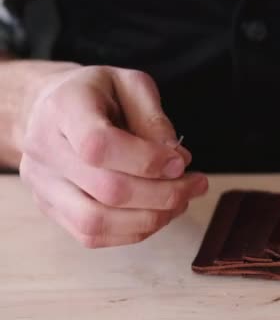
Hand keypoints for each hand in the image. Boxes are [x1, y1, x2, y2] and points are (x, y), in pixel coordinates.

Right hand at [18, 65, 207, 247]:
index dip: (146, 160)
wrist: (50, 107)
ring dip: (150, 219)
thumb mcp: (130, 84)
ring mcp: (43, 183)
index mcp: (63, 108)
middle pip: (106, 189)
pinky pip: (91, 235)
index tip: (181, 162)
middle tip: (196, 184)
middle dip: (164, 194)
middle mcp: (44, 149)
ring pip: (96, 222)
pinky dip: (133, 231)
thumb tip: (176, 159)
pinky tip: (158, 213)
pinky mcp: (50, 208)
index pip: (98, 145)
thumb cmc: (97, 93)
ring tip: (181, 202)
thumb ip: (153, 118)